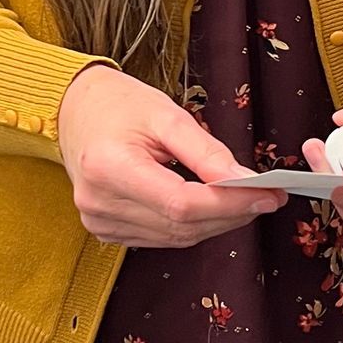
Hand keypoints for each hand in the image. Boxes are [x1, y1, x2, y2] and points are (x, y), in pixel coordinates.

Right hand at [57, 62, 285, 246]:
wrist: (75, 111)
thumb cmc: (119, 105)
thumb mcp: (166, 115)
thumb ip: (206, 151)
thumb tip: (246, 181)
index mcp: (109, 167)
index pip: (181, 203)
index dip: (229, 204)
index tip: (267, 195)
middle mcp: (99, 202)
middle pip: (181, 225)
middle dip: (231, 214)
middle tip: (267, 197)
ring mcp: (99, 221)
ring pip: (175, 238)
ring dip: (216, 223)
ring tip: (246, 200)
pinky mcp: (105, 230)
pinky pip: (161, 237)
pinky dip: (192, 226)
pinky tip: (211, 207)